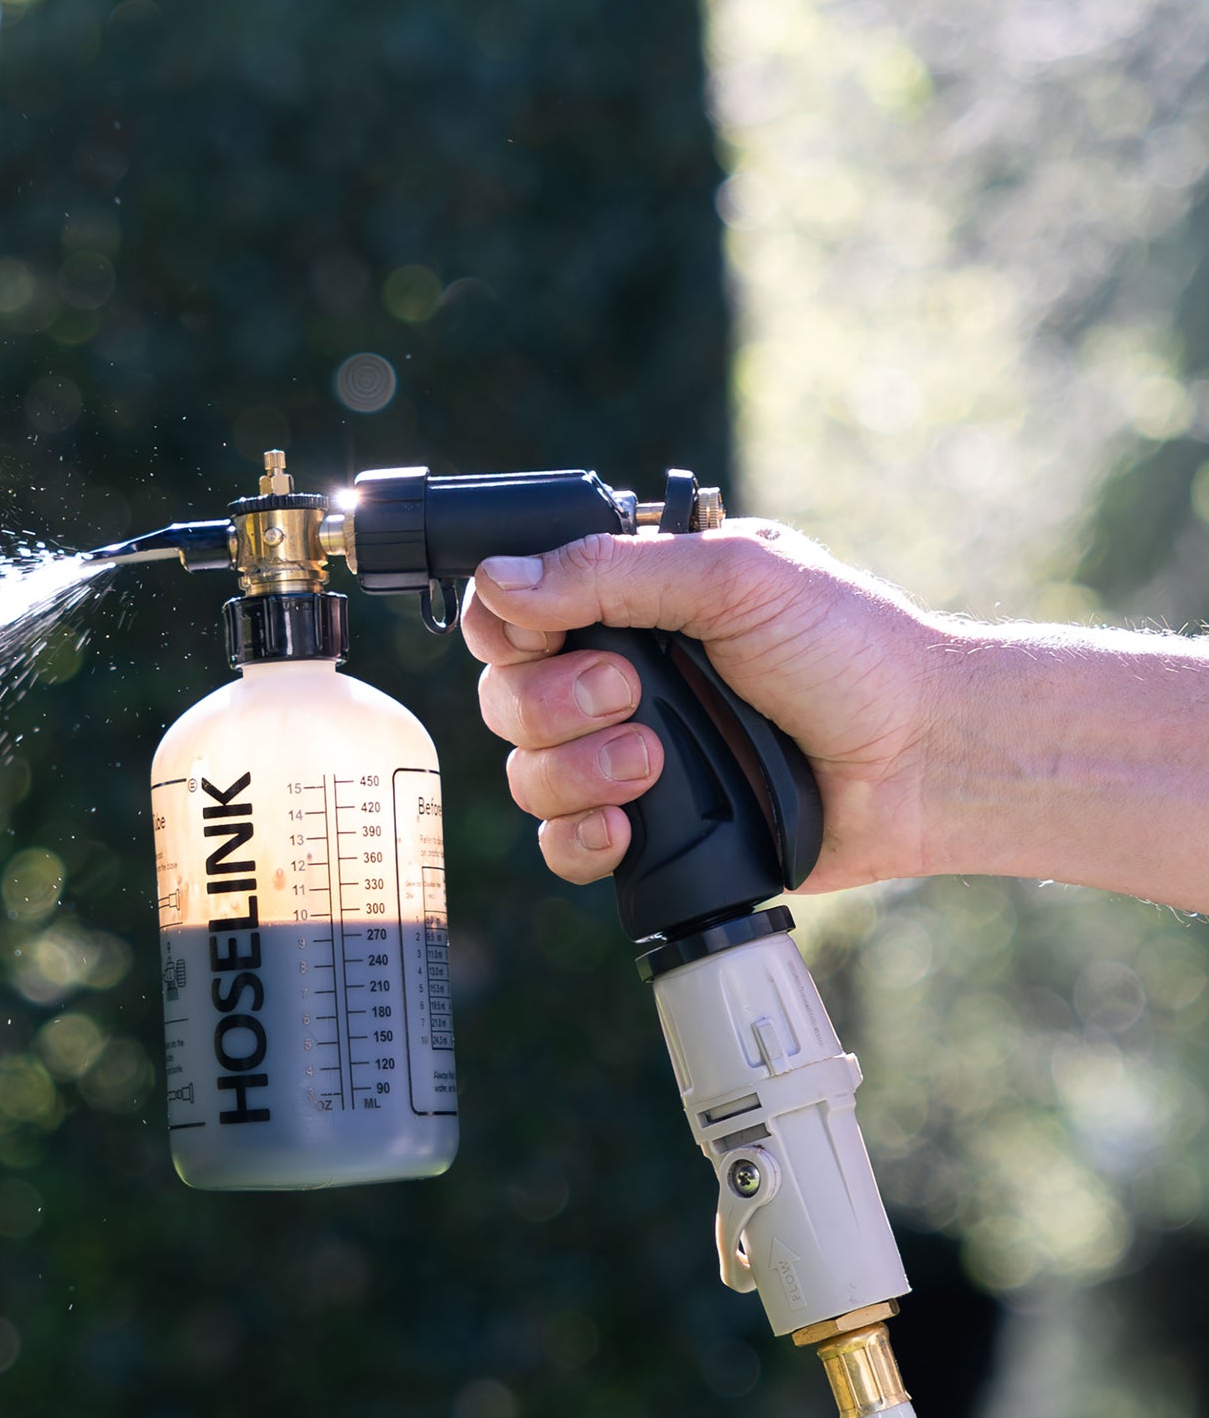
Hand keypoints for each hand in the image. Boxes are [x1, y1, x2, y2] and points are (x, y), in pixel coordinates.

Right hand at [460, 520, 946, 893]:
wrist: (921, 759)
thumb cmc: (850, 651)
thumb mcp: (735, 579)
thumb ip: (612, 572)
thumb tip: (497, 580)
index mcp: (630, 602)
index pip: (512, 610)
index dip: (508, 630)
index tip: (545, 638)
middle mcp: (616, 676)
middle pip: (506, 697)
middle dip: (554, 703)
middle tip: (630, 695)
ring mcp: (626, 757)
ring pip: (526, 774)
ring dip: (575, 771)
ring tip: (653, 765)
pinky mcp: (648, 830)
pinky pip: (561, 845)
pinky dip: (580, 839)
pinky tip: (626, 828)